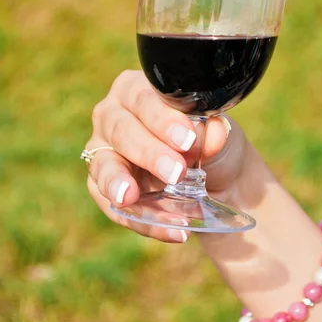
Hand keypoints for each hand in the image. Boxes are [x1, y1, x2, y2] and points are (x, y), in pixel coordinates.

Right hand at [85, 70, 250, 241]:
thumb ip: (214, 133)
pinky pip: (115, 207)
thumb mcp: (220, 135)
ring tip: (130, 198)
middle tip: (176, 173)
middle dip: (148, 153)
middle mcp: (113, 116)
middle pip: (121, 130)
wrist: (214, 178)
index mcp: (138, 90)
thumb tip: (213, 133)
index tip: (187, 140)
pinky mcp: (101, 187)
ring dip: (119, 183)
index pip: (143, 98)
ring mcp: (103, 152)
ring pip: (104, 166)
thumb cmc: (209, 143)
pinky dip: (143, 221)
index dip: (162, 119)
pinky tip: (173, 231)